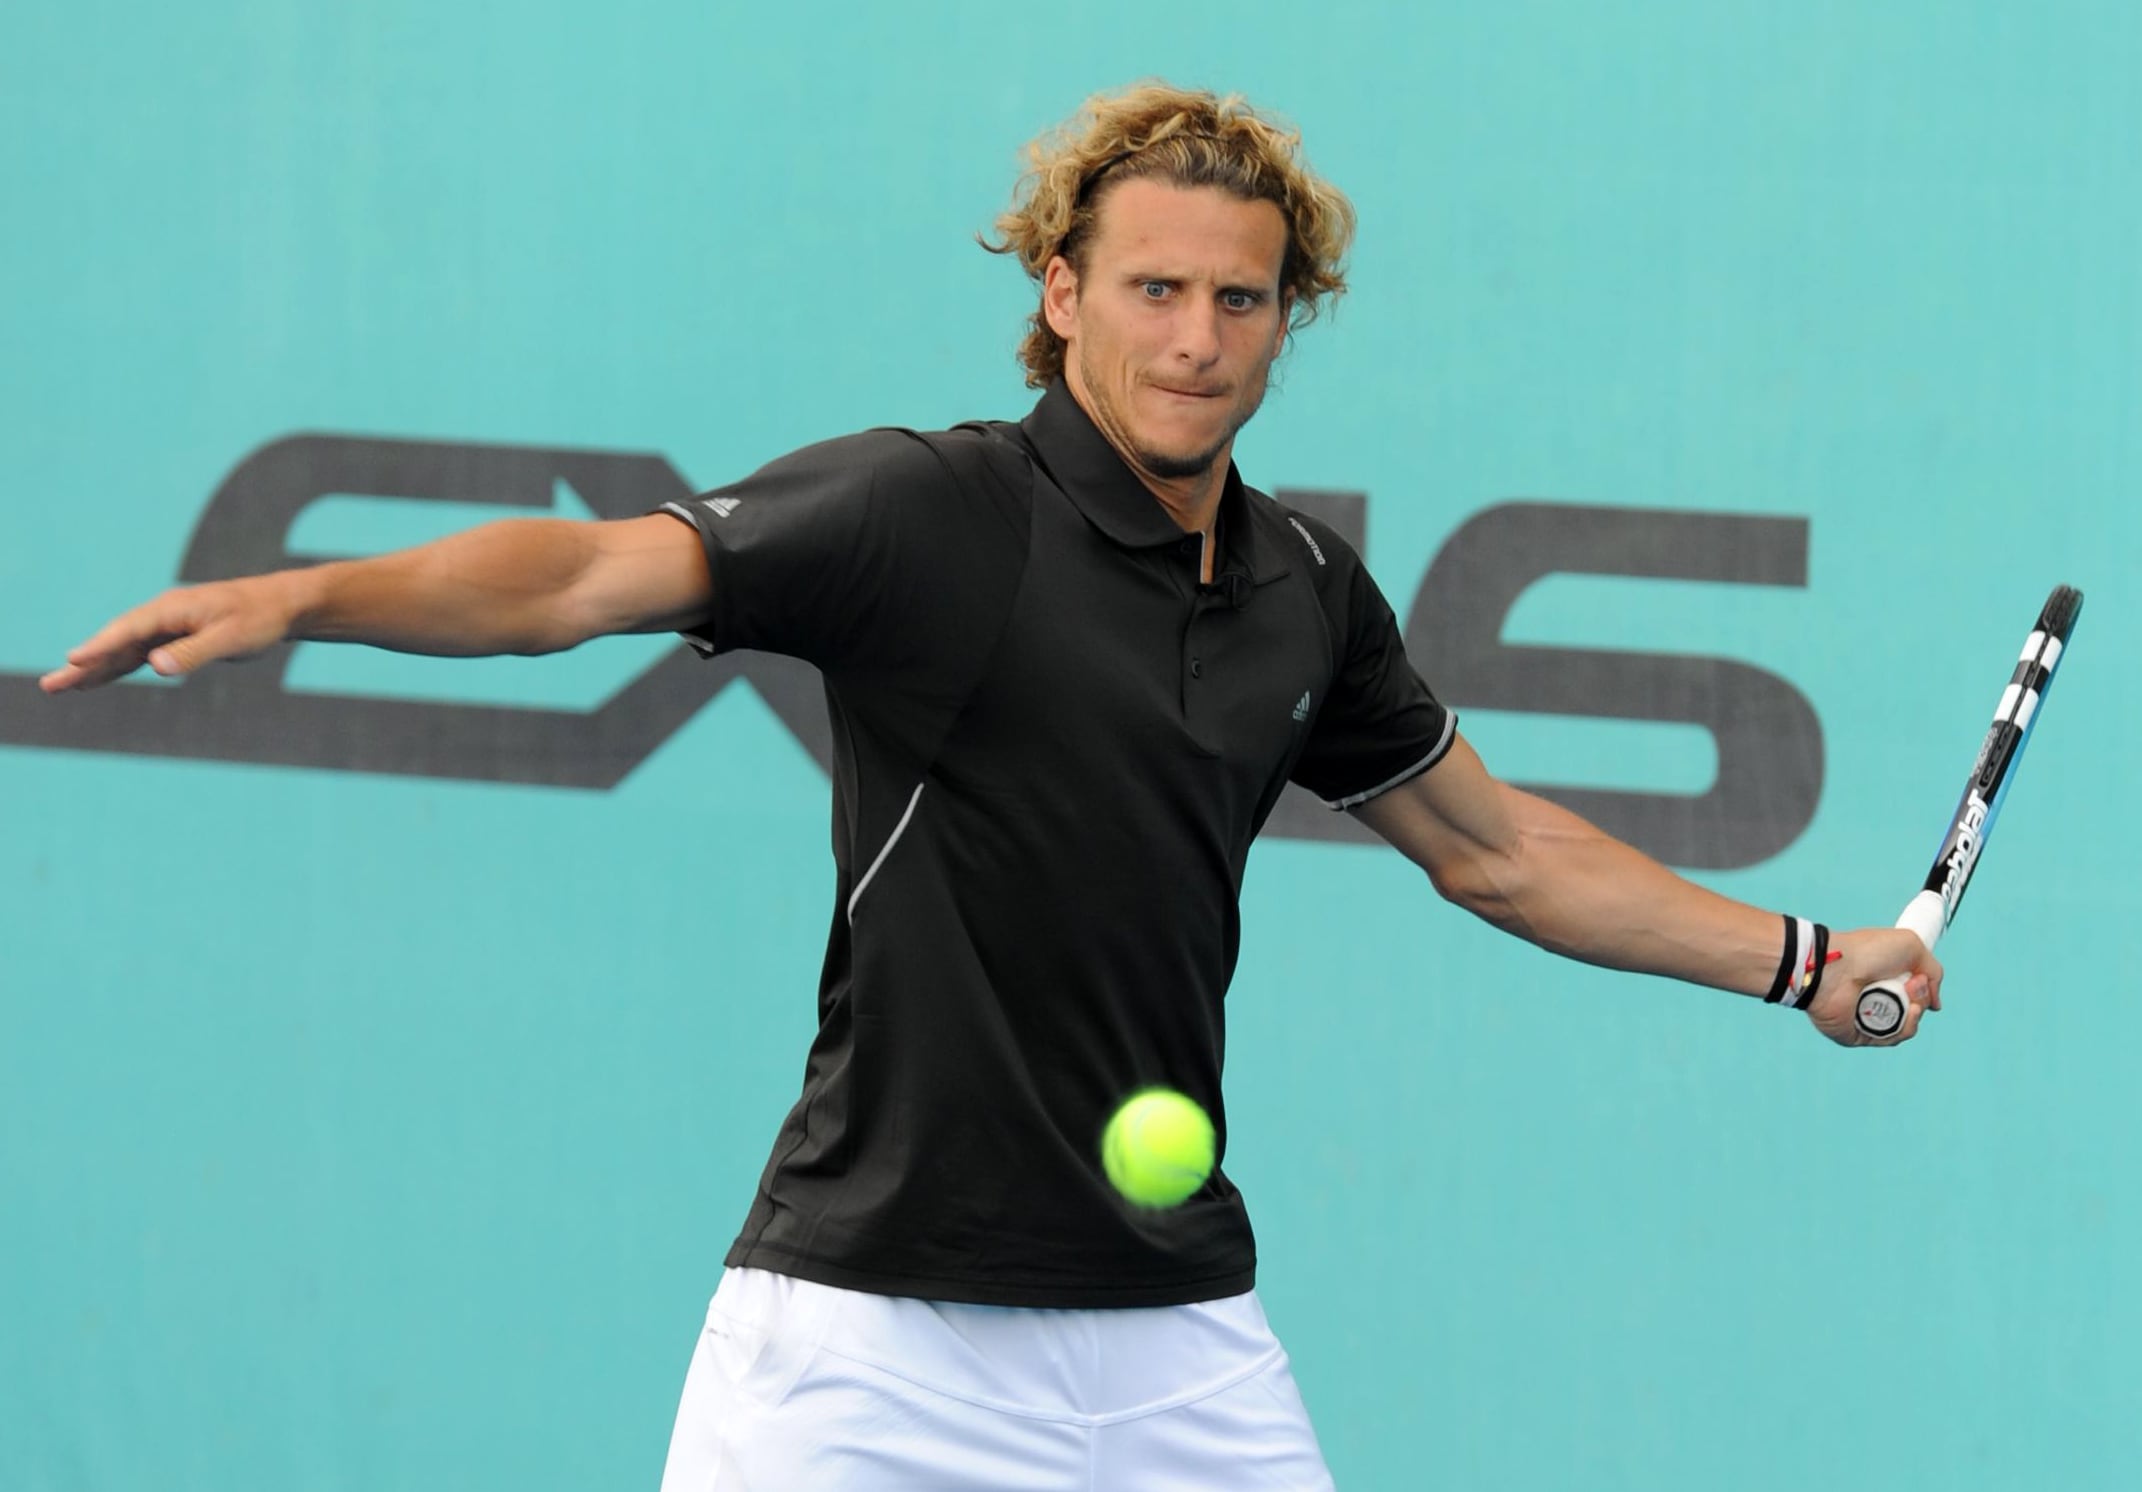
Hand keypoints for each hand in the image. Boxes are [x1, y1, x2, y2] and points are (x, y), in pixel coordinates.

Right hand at [40, 574, 303, 692]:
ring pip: (122, 650)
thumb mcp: (230, 638)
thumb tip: (155, 665)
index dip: (100, 647)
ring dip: (93, 668)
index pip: (128, 631)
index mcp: (172, 609)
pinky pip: (137, 654)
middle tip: (51, 686)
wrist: (280, 606)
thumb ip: (193, 652)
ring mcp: (165, 626)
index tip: (74, 660)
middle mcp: (162, 615)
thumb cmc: (259, 619)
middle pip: (115, 642)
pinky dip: (115, 667)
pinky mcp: (173, 637)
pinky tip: (95, 679)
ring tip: (61, 687)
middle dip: (83, 664)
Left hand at [1804, 927, 1944, 1046]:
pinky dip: (1905, 1028)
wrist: (1835, 967)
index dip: (1922, 988)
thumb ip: (1933, 971)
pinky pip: (1890, 1039)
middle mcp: (1874, 997)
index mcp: (1883, 977)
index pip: (1912, 992)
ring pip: (1905, 1027)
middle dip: (1920, 998)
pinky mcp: (1858, 1034)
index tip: (1920, 978)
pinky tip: (1909, 1013)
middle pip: (1912, 1010)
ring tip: (1910, 999)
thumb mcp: (1911, 947)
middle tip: (1912, 984)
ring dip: (1916, 1015)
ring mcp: (1866, 1017)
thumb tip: (1935, 1003)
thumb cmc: (1867, 952)